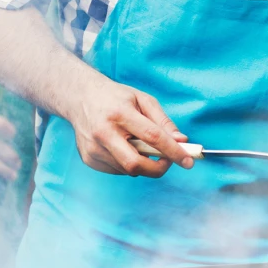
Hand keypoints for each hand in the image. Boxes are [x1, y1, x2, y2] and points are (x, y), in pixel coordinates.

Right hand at [67, 73, 193, 176]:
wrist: (79, 97)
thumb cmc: (115, 97)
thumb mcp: (142, 100)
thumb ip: (163, 121)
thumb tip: (181, 141)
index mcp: (119, 113)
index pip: (152, 137)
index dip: (173, 151)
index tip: (188, 161)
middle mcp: (103, 133)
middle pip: (135, 164)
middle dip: (157, 169)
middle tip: (167, 161)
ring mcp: (93, 148)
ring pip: (128, 170)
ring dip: (142, 163)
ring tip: (137, 144)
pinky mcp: (88, 159)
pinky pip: (117, 170)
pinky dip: (127, 164)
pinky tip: (122, 147)